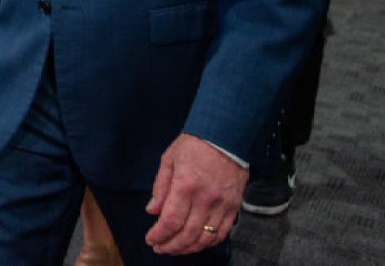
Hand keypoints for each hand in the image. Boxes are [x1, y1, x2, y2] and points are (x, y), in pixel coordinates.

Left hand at [145, 134, 245, 256]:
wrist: (226, 135)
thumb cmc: (195, 145)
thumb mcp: (169, 160)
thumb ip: (160, 187)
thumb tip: (152, 211)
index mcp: (185, 185)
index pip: (170, 221)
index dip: (159, 235)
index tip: (150, 240)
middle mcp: (205, 199)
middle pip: (187, 234)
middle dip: (170, 246)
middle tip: (160, 248)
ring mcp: (222, 204)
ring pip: (205, 238)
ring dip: (188, 248)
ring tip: (175, 249)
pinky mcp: (234, 206)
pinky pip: (222, 232)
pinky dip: (209, 243)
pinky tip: (197, 243)